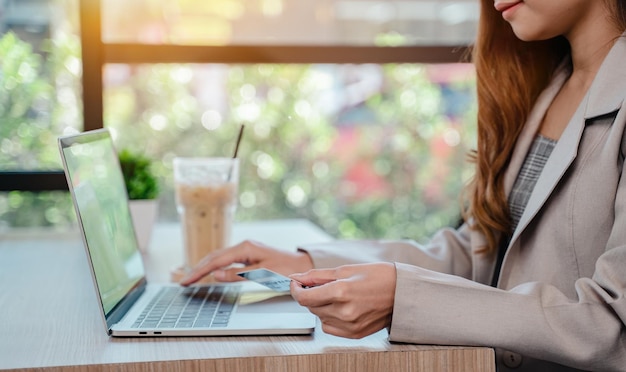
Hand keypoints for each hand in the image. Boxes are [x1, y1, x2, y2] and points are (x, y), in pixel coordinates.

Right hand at [180, 240, 313, 284]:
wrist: (302, 265)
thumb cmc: (286, 269)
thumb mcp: (262, 274)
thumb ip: (238, 274)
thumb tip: (215, 274)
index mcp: (245, 248)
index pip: (216, 260)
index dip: (199, 272)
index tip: (186, 281)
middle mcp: (244, 245)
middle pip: (214, 257)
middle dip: (198, 269)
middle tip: (183, 282)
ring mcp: (246, 249)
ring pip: (219, 257)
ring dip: (204, 267)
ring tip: (191, 277)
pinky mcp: (249, 254)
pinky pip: (226, 260)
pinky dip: (214, 266)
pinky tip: (209, 272)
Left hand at [289, 263, 396, 338]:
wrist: (402, 293)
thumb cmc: (378, 276)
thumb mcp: (346, 269)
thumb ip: (318, 275)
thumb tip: (297, 277)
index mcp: (341, 291)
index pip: (304, 297)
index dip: (296, 289)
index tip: (296, 283)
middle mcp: (343, 311)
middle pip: (311, 306)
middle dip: (311, 294)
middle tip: (321, 284)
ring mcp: (349, 325)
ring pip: (319, 317)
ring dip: (321, 306)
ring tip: (337, 295)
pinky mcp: (354, 334)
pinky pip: (329, 327)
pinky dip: (330, 317)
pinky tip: (341, 307)